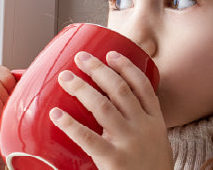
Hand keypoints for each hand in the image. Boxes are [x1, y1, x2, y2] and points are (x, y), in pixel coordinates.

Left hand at [53, 51, 170, 169]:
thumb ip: (140, 124)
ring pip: (102, 105)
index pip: (143, 86)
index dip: (126, 67)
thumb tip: (113, 108)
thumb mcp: (156, 142)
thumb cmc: (151, 169)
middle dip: (98, 70)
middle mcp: (143, 127)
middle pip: (119, 89)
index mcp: (155, 122)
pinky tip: (56, 115)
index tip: (111, 54)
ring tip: (65, 78)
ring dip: (81, 88)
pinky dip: (70, 124)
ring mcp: (129, 142)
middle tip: (80, 59)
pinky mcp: (113, 159)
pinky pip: (87, 137)